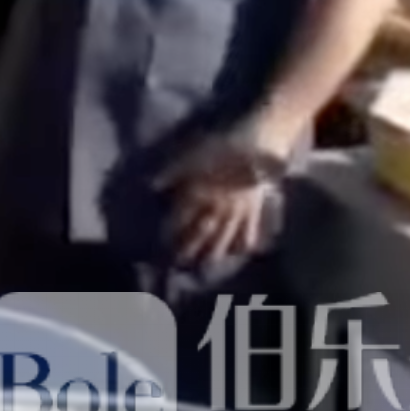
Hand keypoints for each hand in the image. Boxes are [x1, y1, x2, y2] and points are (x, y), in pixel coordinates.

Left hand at [154, 128, 291, 268]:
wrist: (258, 143)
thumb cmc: (221, 144)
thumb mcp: (191, 154)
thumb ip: (171, 172)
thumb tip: (151, 186)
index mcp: (199, 193)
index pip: (180, 218)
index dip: (170, 231)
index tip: (161, 242)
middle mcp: (217, 207)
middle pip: (201, 234)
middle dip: (189, 249)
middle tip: (178, 264)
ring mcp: (238, 211)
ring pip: (224, 238)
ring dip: (212, 253)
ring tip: (204, 267)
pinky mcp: (255, 210)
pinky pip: (250, 232)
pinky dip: (243, 244)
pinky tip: (238, 253)